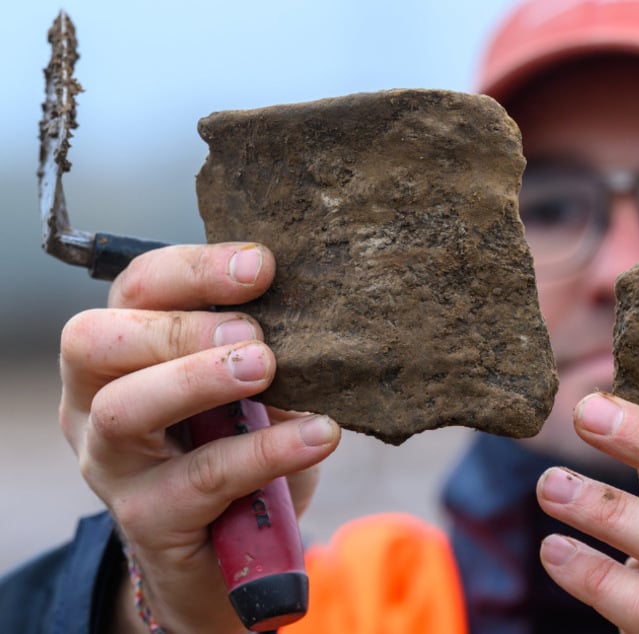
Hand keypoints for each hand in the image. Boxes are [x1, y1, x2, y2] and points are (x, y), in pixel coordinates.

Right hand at [59, 243, 340, 632]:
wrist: (226, 555)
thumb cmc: (236, 450)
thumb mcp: (249, 391)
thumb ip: (262, 350)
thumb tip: (318, 309)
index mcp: (122, 352)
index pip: (135, 289)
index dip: (194, 269)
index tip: (263, 264)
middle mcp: (96, 402)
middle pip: (96, 340)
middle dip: (178, 326)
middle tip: (253, 333)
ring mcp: (112, 464)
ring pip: (127, 409)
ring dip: (199, 380)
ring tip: (266, 368)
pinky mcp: (147, 518)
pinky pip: (199, 479)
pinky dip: (264, 450)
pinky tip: (317, 435)